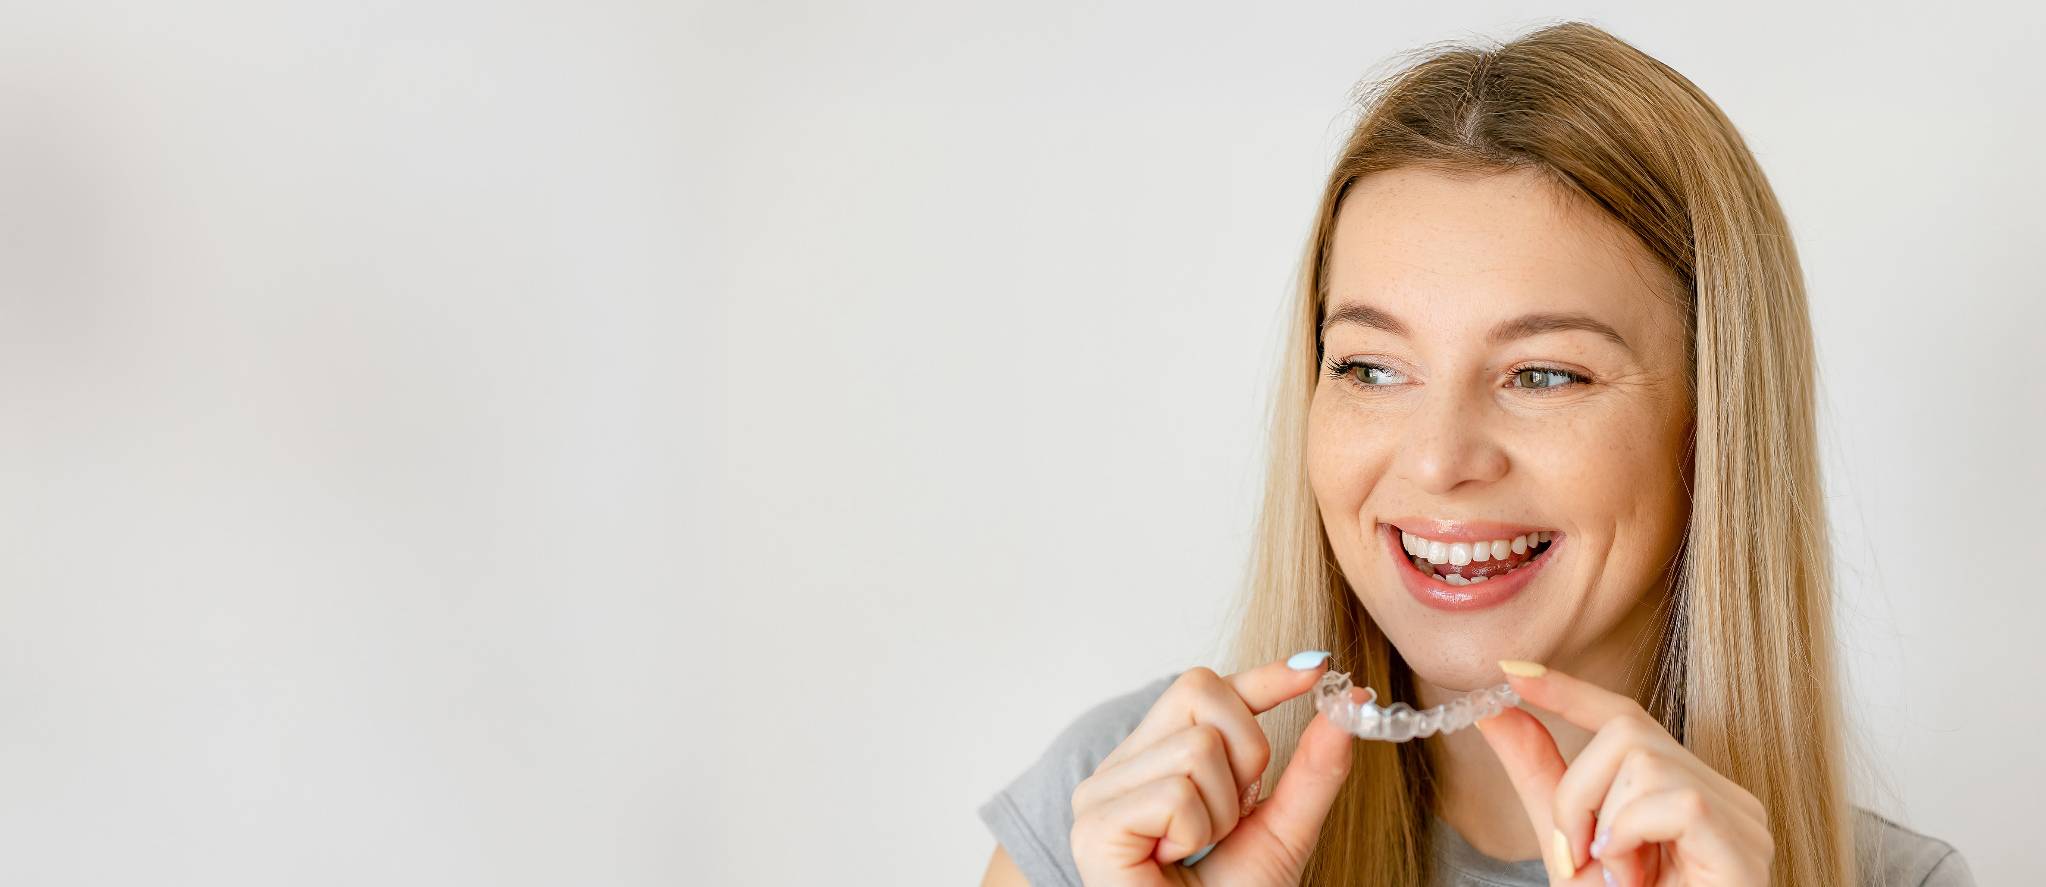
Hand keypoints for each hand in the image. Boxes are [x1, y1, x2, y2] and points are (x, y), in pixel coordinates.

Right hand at [1069, 654, 1357, 885]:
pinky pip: (1175, 792)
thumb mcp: (1285, 830)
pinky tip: (1173, 859)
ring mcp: (1099, 792)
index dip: (1261, 674)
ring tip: (1199, 849)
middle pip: (1199, 692)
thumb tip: (1350, 698)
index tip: (1316, 667)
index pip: (1204, 689)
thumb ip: (1314, 768)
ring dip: (1222, 809)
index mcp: (1156, 761)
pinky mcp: (1094, 824)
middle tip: (1230, 817)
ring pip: (1196, 747)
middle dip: (1245, 756)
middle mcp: (1120, 767)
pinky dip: (1195, 830)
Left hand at [1475, 662, 1771, 885]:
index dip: (1568, 688)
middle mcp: (1720, 796)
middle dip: (1578, 786)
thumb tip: (1495, 712)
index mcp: (1680, 793)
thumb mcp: (1570, 847)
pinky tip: (1634, 874)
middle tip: (1580, 853)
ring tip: (1617, 877)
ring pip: (1644, 758)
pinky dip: (1632, 835)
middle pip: (1628, 727)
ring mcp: (1741, 817)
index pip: (1625, 716)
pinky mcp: (1745, 842)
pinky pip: (1675, 799)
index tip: (1510, 671)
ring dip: (1603, 820)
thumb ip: (1540, 779)